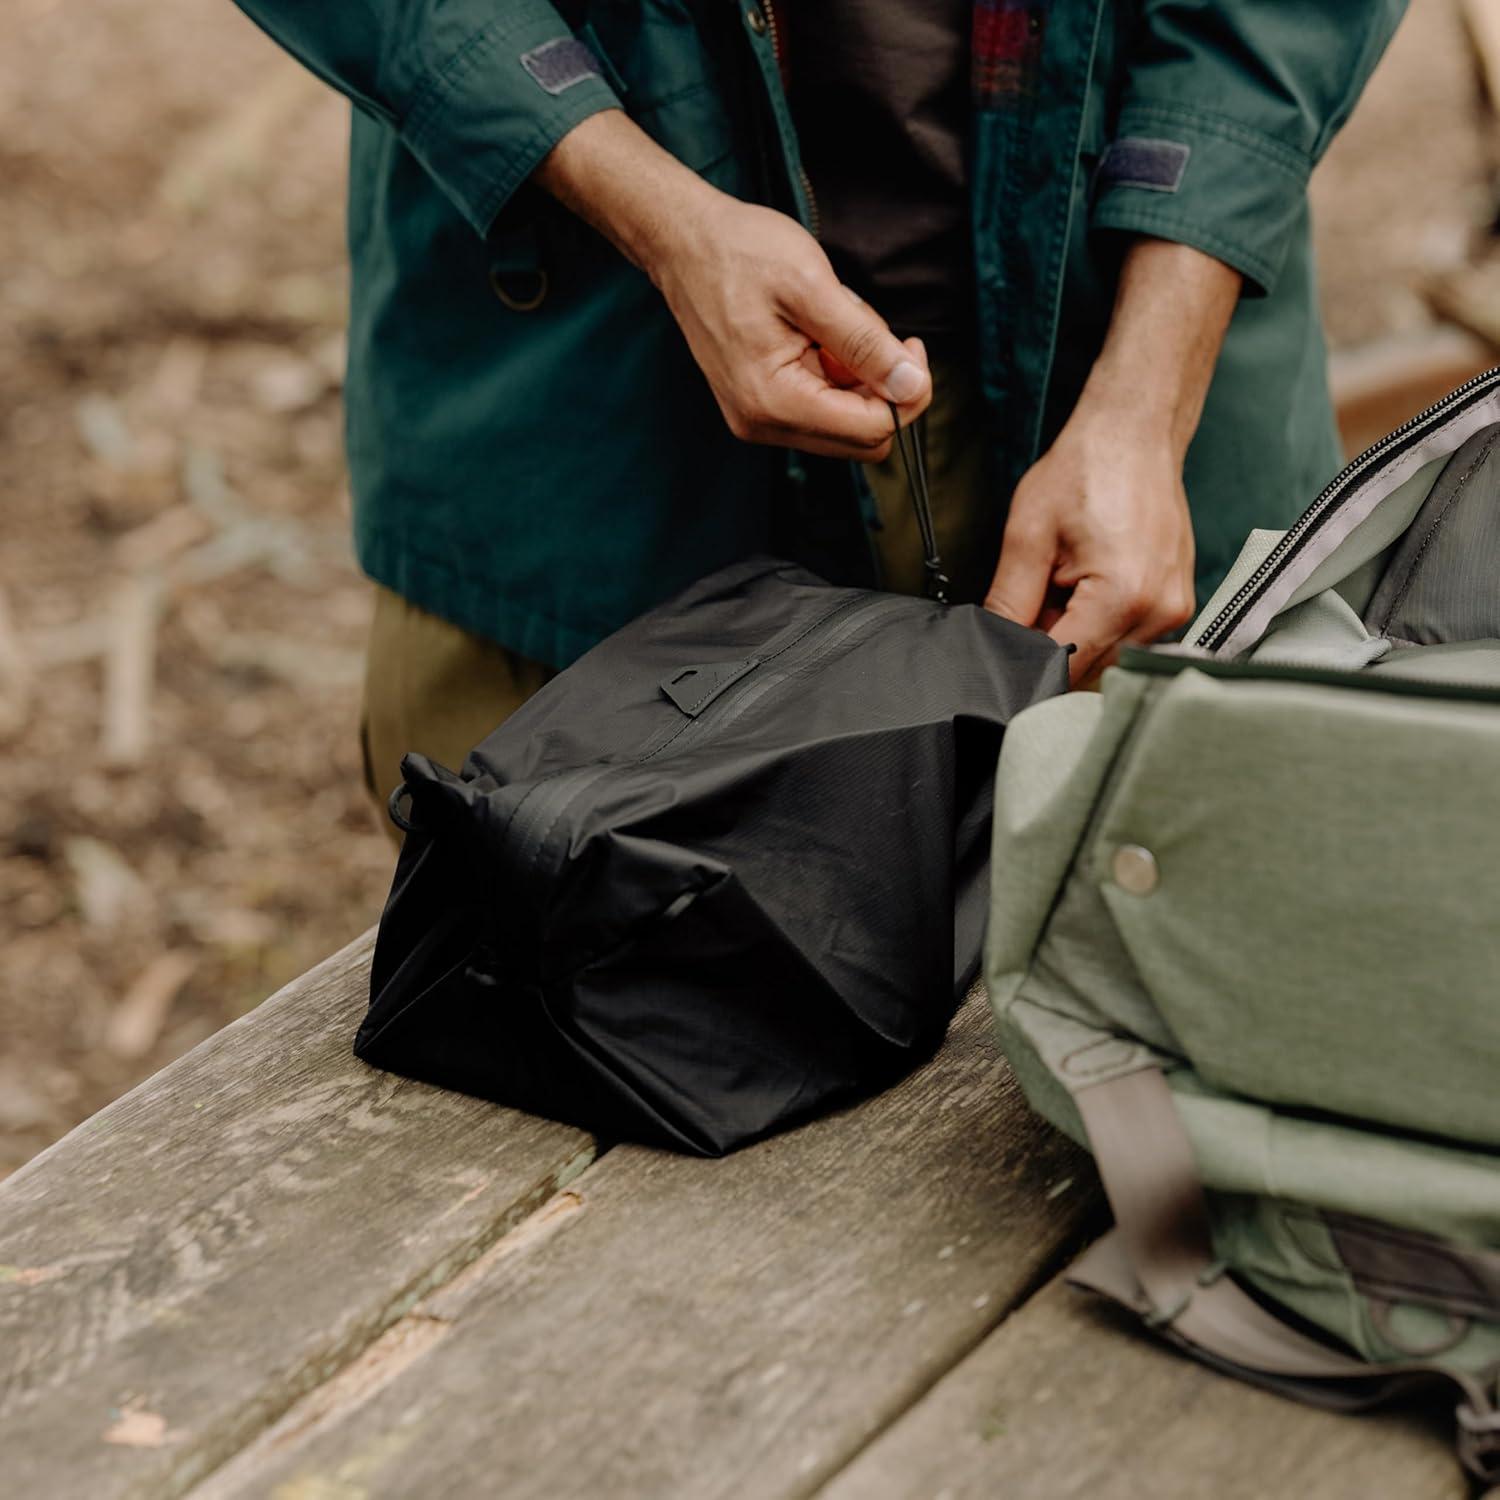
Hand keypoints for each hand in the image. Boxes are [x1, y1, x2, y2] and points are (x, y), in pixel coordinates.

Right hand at [650, 196, 929, 458]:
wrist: (685, 243)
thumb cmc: (740, 253)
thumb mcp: (812, 286)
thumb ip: (864, 341)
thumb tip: (911, 383)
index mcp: (774, 401)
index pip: (870, 431)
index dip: (906, 393)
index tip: (911, 346)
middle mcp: (764, 423)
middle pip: (860, 439)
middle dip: (882, 388)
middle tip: (875, 332)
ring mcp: (760, 418)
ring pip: (844, 423)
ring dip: (857, 378)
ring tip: (832, 322)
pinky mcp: (761, 406)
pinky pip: (822, 407)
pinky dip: (835, 374)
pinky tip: (819, 333)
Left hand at [985, 411, 1195, 683]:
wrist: (1134, 434)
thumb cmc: (1085, 471)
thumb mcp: (1027, 537)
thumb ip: (1007, 603)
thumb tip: (991, 649)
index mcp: (1122, 598)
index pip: (1061, 666)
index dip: (1024, 664)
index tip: (1001, 648)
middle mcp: (1159, 613)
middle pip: (1086, 669)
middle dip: (1050, 647)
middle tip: (1035, 598)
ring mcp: (1174, 611)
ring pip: (1105, 658)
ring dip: (1075, 636)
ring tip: (1063, 584)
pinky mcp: (1177, 605)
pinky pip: (1126, 637)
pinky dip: (1098, 624)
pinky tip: (1086, 586)